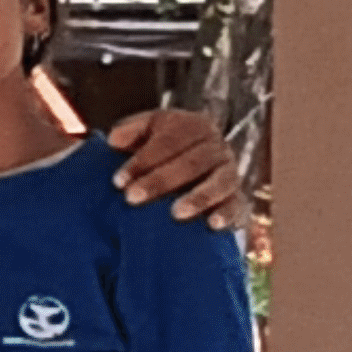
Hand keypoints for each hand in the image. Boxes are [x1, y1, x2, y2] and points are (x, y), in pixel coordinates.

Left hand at [98, 104, 248, 226]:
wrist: (198, 159)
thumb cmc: (164, 146)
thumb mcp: (149, 129)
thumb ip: (131, 130)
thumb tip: (113, 140)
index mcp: (195, 126)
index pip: (168, 141)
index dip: (143, 160)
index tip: (118, 181)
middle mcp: (216, 147)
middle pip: (191, 163)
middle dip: (160, 181)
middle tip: (132, 198)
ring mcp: (229, 172)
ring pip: (218, 183)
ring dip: (197, 198)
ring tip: (175, 214)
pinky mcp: (237, 196)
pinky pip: (237, 204)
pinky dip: (227, 214)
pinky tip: (213, 225)